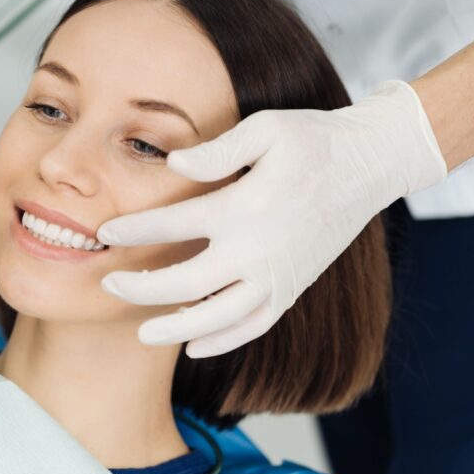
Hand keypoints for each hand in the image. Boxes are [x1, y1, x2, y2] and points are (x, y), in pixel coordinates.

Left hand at [97, 80, 447, 357]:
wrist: (369, 164)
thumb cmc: (313, 140)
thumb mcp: (267, 128)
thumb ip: (218, 150)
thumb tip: (173, 162)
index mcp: (245, 207)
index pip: (174, 225)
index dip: (134, 230)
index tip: (104, 232)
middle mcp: (259, 250)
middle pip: (186, 283)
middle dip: (141, 287)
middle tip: (108, 283)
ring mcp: (278, 275)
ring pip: (219, 317)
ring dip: (177, 328)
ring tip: (142, 332)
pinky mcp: (293, 289)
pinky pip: (255, 325)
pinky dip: (223, 340)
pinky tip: (193, 345)